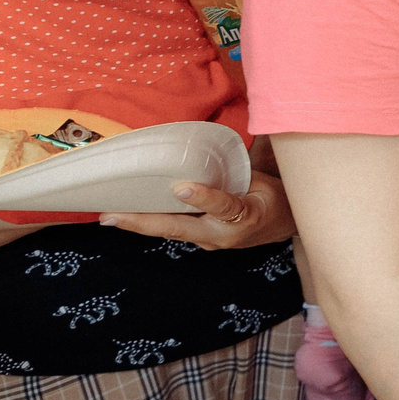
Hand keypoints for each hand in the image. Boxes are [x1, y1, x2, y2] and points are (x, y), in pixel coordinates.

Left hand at [101, 168, 295, 249]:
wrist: (287, 226)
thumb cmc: (276, 198)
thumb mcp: (264, 182)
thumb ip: (233, 175)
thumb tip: (200, 158)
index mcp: (246, 217)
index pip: (224, 206)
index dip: (203, 198)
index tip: (181, 188)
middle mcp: (223, 236)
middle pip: (179, 228)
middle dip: (142, 222)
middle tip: (111, 216)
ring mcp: (210, 242)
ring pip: (172, 231)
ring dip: (140, 224)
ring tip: (111, 215)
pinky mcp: (202, 241)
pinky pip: (175, 230)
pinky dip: (151, 221)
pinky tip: (130, 215)